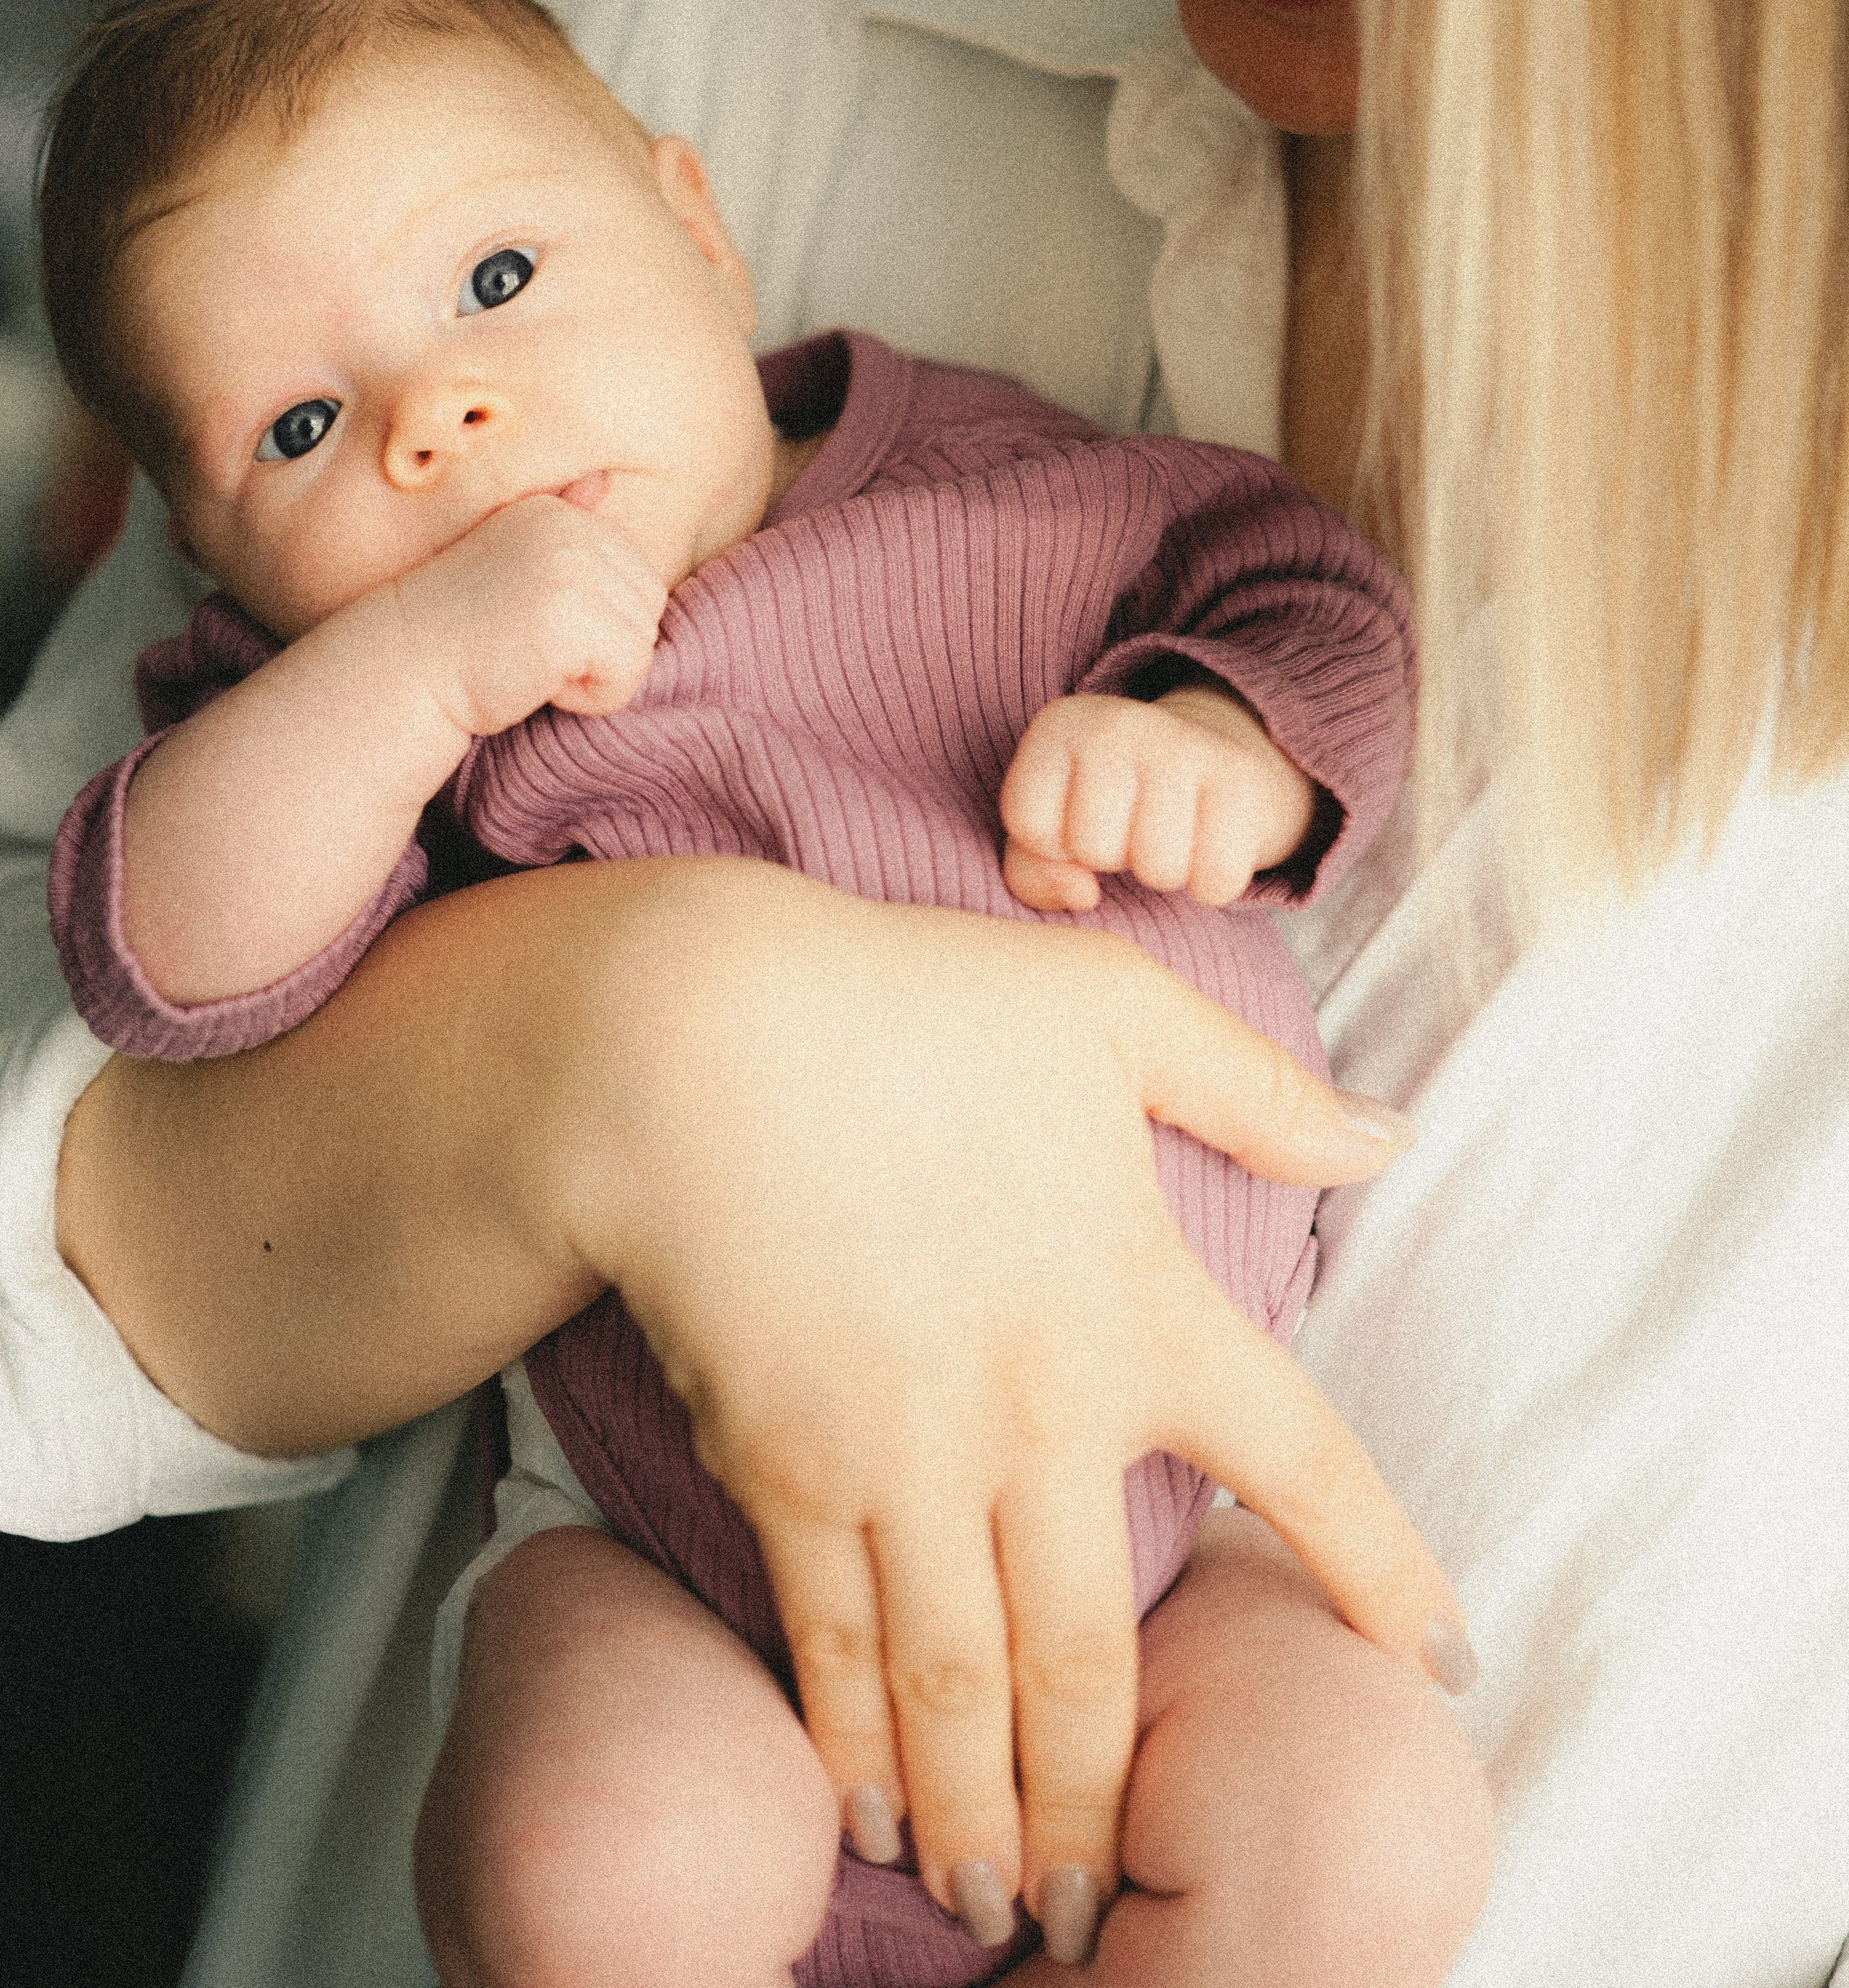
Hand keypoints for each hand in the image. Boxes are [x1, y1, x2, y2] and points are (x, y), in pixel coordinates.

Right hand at [393, 491, 668, 740]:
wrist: (400, 669)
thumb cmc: (459, 631)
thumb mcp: (515, 564)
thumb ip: (563, 527)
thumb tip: (603, 478)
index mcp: (561, 512)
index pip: (637, 580)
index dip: (594, 624)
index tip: (530, 627)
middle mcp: (571, 526)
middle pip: (648, 608)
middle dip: (602, 648)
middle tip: (532, 649)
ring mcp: (573, 565)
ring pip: (642, 643)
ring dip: (595, 674)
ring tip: (532, 661)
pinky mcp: (572, 614)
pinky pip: (628, 674)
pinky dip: (591, 697)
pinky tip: (537, 682)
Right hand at [543, 865, 1466, 1943]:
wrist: (694, 1042)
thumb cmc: (909, 1006)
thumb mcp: (1111, 1009)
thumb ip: (1258, 1087)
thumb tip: (1393, 1135)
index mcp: (1140, 1303)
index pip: (1302, 1460)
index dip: (1380, 1565)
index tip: (1441, 1661)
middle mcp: (1040, 1414)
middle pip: (1093, 1655)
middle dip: (1107, 1800)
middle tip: (1110, 1911)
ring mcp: (910, 1459)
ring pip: (965, 1683)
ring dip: (992, 1811)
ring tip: (1008, 1907)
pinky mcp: (790, 1471)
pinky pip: (837, 1642)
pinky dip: (856, 1743)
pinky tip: (872, 1812)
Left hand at [1000, 686, 1316, 912]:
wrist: (1212, 760)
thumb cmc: (1114, 806)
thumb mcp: (1054, 828)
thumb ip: (1032, 872)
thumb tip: (1081, 895)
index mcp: (1061, 726)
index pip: (1031, 824)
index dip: (1055, 845)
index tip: (1079, 819)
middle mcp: (1118, 722)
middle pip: (1095, 847)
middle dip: (1112, 857)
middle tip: (1131, 827)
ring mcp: (1184, 744)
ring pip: (1159, 868)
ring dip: (1163, 872)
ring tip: (1167, 835)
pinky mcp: (1241, 778)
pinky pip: (1216, 879)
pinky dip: (1212, 884)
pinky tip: (1207, 847)